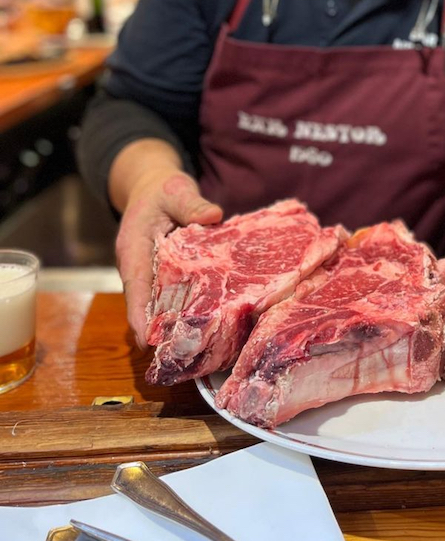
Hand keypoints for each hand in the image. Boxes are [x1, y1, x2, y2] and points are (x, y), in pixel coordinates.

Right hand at [115, 168, 221, 348]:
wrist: (153, 187)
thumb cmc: (162, 190)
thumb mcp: (176, 190)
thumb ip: (192, 203)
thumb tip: (214, 215)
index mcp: (133, 248)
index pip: (134, 287)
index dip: (139, 315)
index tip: (147, 341)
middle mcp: (138, 267)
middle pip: (146, 304)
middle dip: (158, 330)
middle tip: (178, 354)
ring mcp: (151, 274)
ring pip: (159, 303)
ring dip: (172, 324)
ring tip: (192, 348)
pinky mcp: (165, 275)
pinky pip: (172, 296)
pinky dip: (184, 309)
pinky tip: (205, 324)